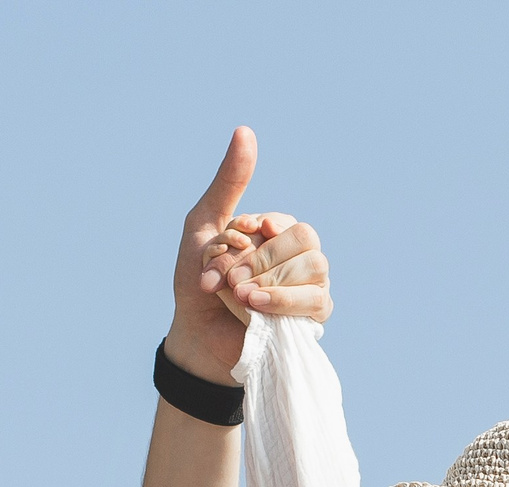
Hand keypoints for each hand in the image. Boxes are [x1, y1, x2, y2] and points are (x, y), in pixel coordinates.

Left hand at [163, 127, 334, 383]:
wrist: (195, 334)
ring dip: (271, 279)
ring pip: (314, 269)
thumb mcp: (204, 225)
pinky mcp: (311, 321)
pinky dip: (282, 300)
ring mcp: (310, 289)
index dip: (259, 230)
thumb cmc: (199, 281)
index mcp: (279, 235)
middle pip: (305, 240)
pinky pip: (313, 303)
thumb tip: (245, 130)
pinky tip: (254, 305)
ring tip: (238, 292)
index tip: (233, 238)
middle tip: (229, 276)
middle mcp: (300, 259)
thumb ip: (229, 182)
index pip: (284, 221)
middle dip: (262, 256)